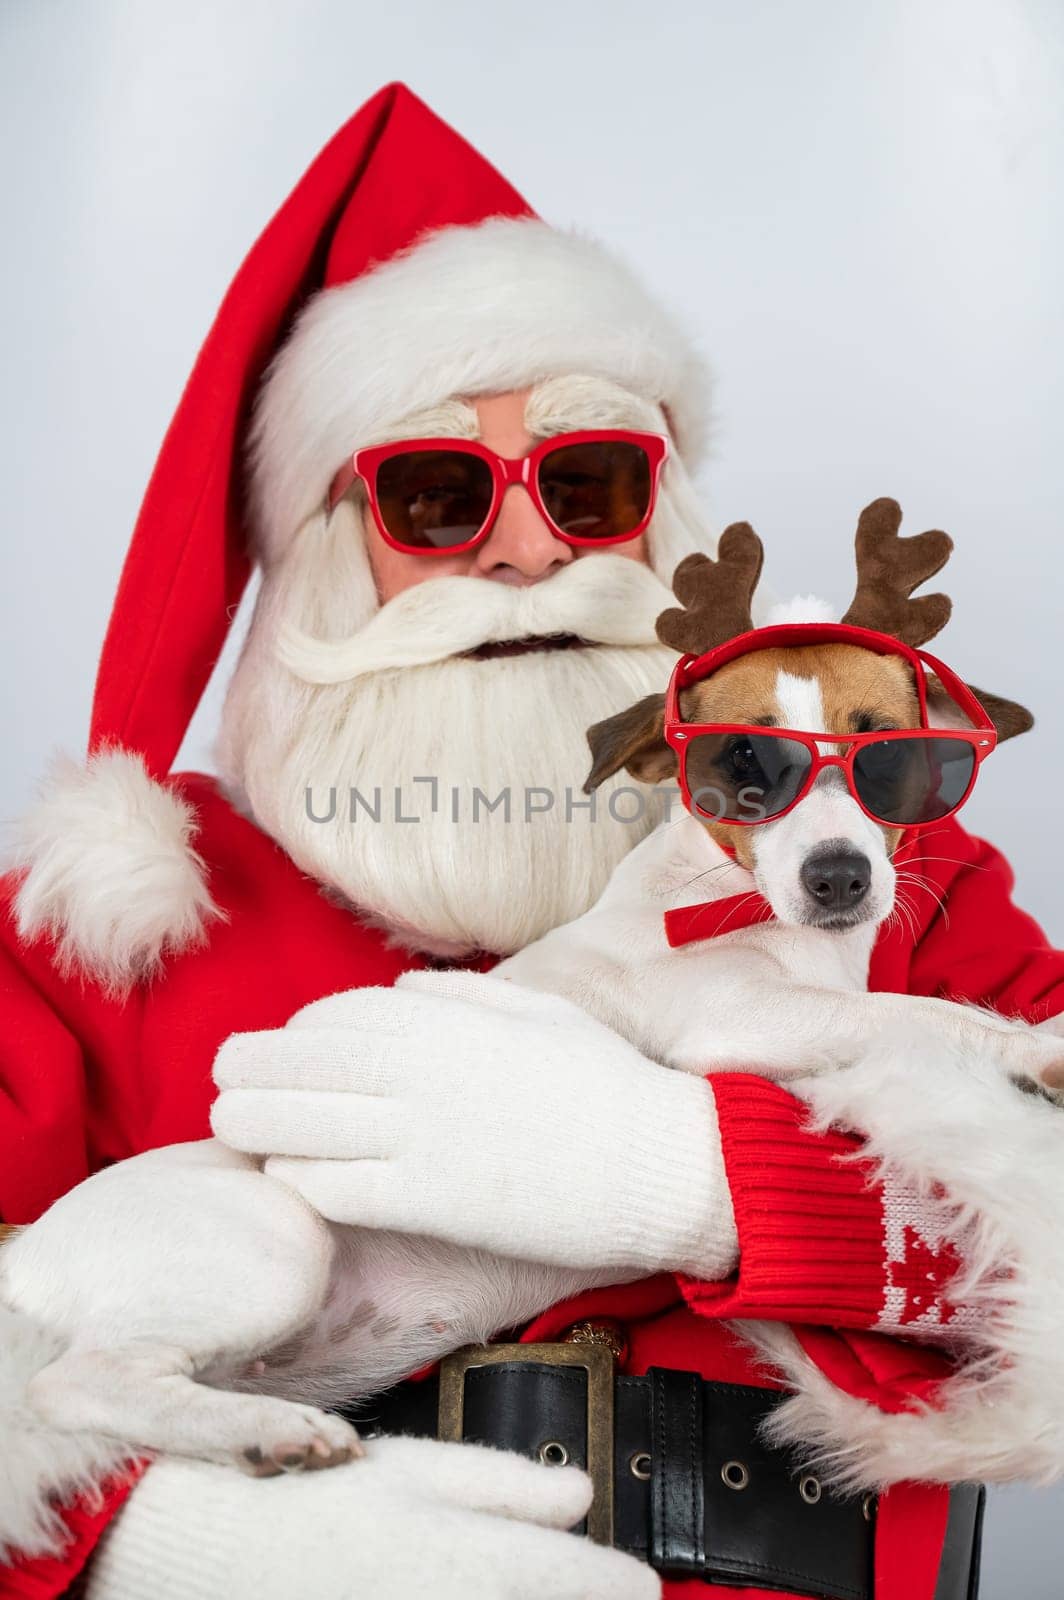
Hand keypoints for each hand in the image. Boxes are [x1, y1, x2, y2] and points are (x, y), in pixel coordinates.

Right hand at [87, 1435, 658, 1599]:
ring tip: (533, 1587)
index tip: (643, 1584)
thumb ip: (505, 1486)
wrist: (196, 1552)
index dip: (624, 1586)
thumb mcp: (411, 1467)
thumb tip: (582, 1493)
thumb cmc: (301, 1498)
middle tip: (595, 1589)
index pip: (587, 1586)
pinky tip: (464, 1591)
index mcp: (473, 1564)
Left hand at [211, 971, 736, 1277]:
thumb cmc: (608, 1083)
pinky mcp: (431, 1201)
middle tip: (222, 1075)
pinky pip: (340, 1187)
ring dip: (256, 1121)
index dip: (299, 1030)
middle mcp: (424, 1071)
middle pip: (307, 1065)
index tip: (284, 1044)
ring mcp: (422, 1136)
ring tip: (227, 1122)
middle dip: (253, 1067)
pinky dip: (300, 1177)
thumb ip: (466, 995)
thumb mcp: (541, 1012)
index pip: (341, 1016)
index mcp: (450, 1020)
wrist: (659, 1164)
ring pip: (307, 1124)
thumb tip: (402, 991)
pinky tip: (283, 1174)